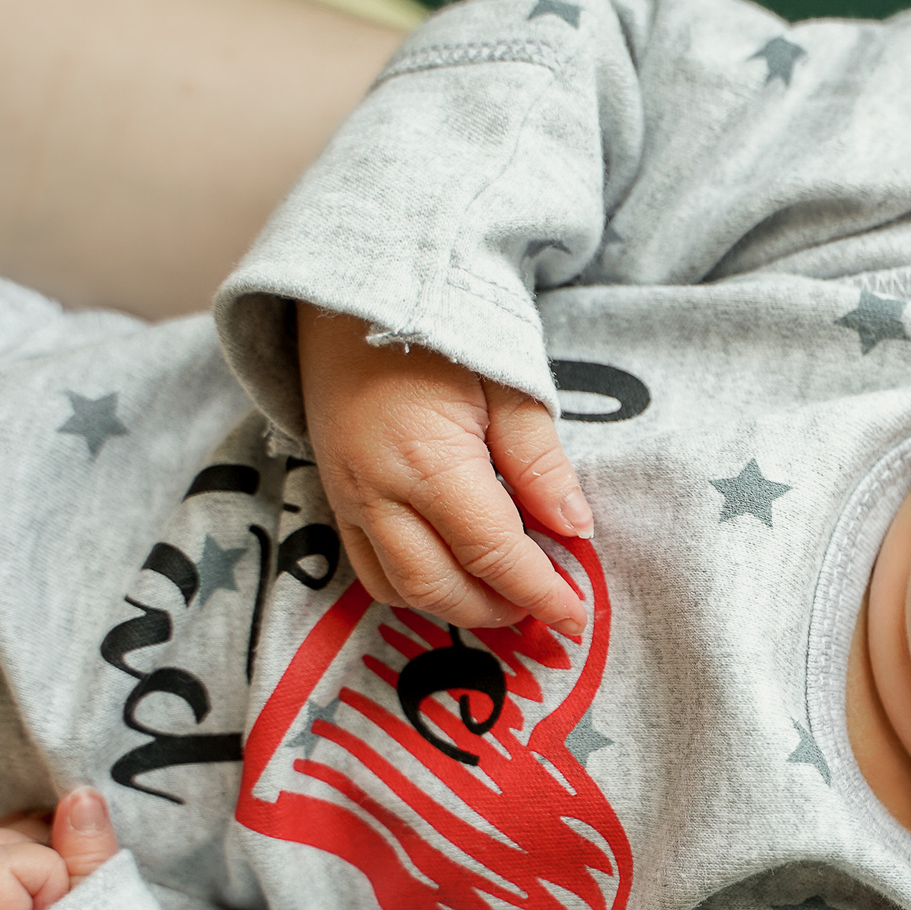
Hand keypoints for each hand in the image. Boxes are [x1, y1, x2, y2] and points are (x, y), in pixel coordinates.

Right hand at [296, 308, 591, 635]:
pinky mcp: (333, 497)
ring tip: (504, 593)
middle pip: (441, 588)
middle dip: (498, 610)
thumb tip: (575, 528)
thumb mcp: (507, 382)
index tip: (576, 616)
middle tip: (545, 604)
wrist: (348, 293)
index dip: (539, 592)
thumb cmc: (440, 327)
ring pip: (398, 589)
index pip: (493, 554)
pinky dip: (413, 586)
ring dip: (455, 605)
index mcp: (428, 461)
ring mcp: (347, 499)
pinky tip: (454, 570)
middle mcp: (378, 492)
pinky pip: (367, 568)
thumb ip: (540, 461)